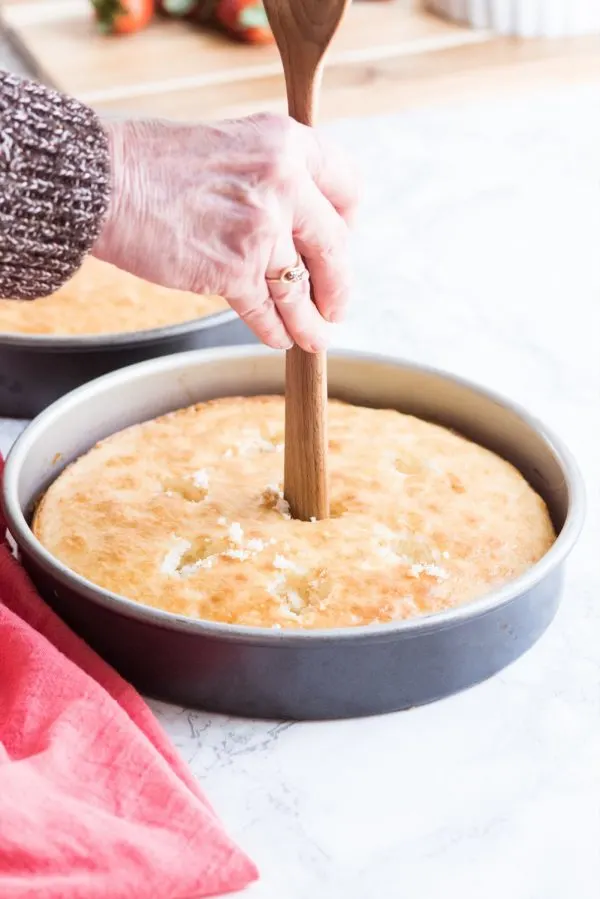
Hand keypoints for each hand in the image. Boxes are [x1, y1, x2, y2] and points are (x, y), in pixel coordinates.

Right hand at [94, 114, 357, 350]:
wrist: (104, 181)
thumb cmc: (155, 163)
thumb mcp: (233, 144)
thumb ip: (271, 177)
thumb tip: (299, 227)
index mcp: (287, 142)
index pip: (347, 186)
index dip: (348, 221)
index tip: (342, 241)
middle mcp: (283, 182)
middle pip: (334, 247)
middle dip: (337, 285)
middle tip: (336, 306)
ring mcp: (262, 229)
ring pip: (301, 289)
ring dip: (311, 321)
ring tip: (314, 337)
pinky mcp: (235, 270)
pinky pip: (267, 311)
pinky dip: (274, 330)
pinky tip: (278, 337)